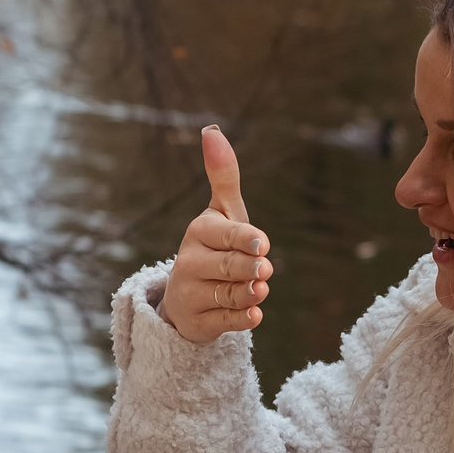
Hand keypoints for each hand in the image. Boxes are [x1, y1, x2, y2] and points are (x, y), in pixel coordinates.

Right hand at [160, 126, 272, 342]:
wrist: (189, 298)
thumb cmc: (215, 247)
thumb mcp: (222, 213)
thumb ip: (223, 176)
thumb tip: (212, 130)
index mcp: (199, 231)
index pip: (224, 234)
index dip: (244, 239)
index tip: (261, 244)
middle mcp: (189, 261)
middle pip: (227, 266)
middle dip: (248, 268)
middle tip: (265, 270)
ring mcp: (190, 293)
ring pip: (227, 294)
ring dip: (248, 294)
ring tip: (260, 290)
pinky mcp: (197, 322)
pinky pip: (224, 321)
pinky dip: (242, 319)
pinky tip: (254, 314)